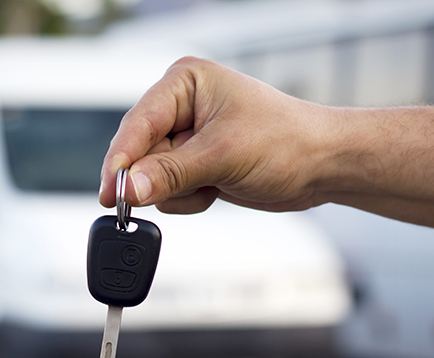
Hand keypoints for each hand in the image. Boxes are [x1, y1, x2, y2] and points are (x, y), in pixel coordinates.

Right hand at [99, 57, 333, 213]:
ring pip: (151, 177)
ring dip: (178, 190)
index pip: (138, 123)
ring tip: (214, 183)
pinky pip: (169, 191)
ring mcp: (187, 138)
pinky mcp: (194, 164)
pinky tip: (216, 190)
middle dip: (156, 178)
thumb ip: (170, 174)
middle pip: (139, 152)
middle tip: (180, 190)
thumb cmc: (286, 142)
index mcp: (185, 83)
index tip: (110, 193)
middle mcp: (181, 107)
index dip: (122, 160)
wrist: (322, 166)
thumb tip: (128, 189)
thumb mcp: (223, 156)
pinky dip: (190, 198)